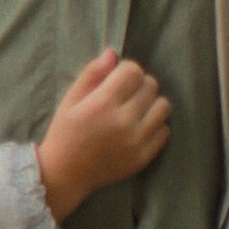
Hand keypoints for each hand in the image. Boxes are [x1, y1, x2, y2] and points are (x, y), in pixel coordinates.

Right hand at [36, 51, 171, 220]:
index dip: (126, 70)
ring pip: (163, 106)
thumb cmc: (64, 133)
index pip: (133, 71)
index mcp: (103, 104)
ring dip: (151, 103)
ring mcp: (136, 141)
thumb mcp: (70, 100)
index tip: (117, 79)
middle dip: (139, 84)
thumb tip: (113, 53)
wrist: (64, 175)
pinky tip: (140, 127)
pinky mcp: (144, 157)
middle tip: (125, 94)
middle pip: (150, 85)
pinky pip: (164, 131)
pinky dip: (155, 125)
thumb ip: (92, 74)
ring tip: (136, 110)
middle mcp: (123, 121)